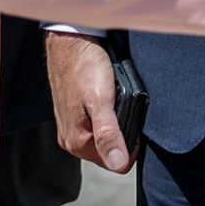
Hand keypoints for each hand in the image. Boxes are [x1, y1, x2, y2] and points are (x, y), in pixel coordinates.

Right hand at [46, 32, 133, 172]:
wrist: (71, 40)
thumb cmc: (84, 66)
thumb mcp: (101, 101)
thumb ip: (109, 135)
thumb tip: (119, 164)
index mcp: (76, 142)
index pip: (117, 163)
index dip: (132, 145)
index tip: (133, 119)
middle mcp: (71, 139)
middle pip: (111, 149)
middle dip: (123, 131)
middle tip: (124, 104)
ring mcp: (72, 126)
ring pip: (106, 134)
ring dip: (116, 120)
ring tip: (116, 97)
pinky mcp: (75, 112)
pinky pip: (99, 121)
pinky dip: (108, 110)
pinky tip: (108, 94)